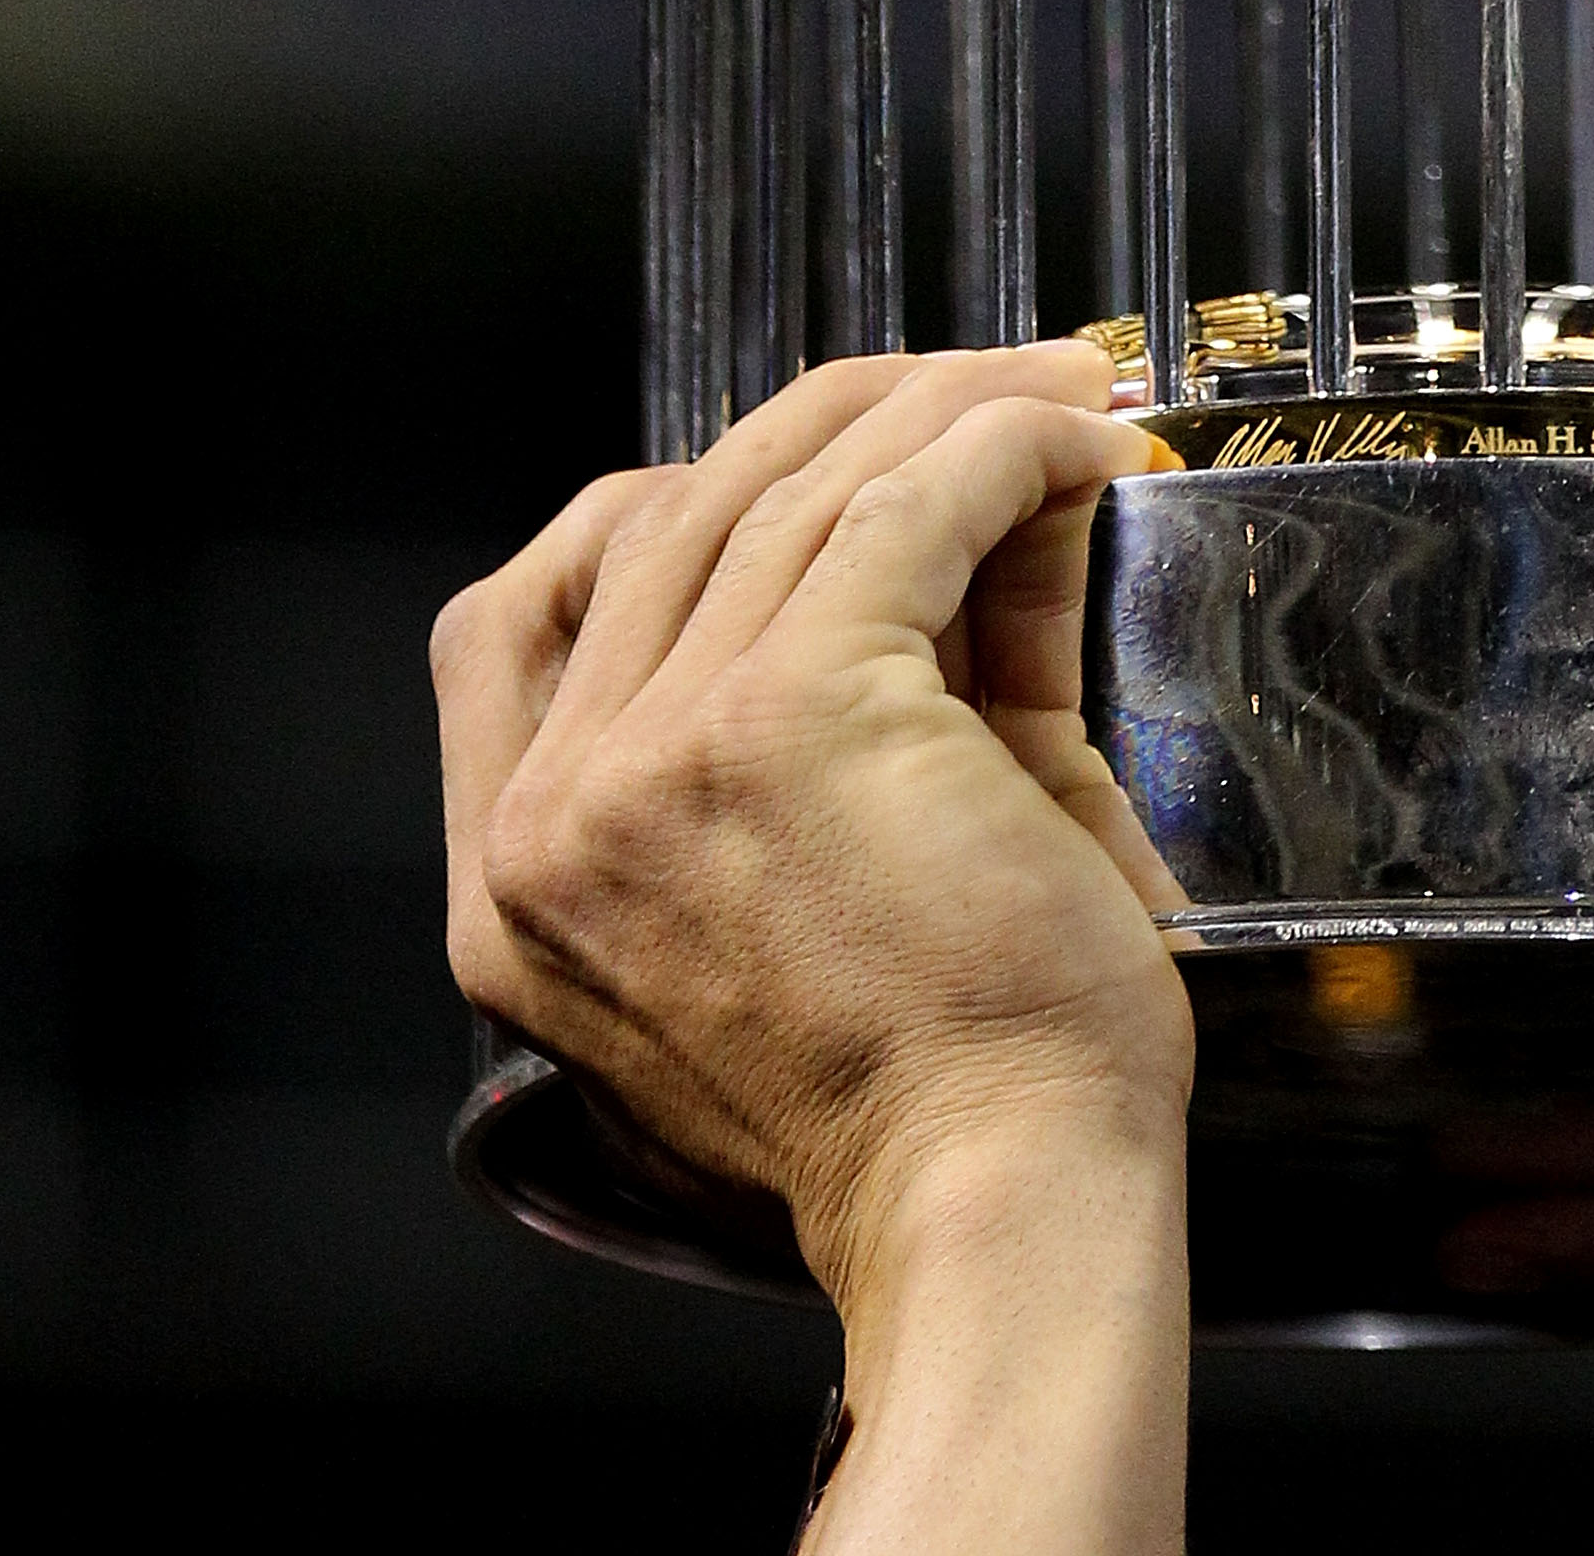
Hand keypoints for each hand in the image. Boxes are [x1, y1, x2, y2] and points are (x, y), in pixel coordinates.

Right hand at [434, 348, 1192, 1555]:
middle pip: (671, 516)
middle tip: (982, 391)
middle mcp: (551, 821)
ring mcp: (650, 762)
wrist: (1007, 1203)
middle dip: (838, 428)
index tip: (810, 471)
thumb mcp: (838, 862)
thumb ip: (865, 679)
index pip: (518, 617)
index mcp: (515, 888)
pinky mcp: (781, 719)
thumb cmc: (954, 1073)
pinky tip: (1078, 444)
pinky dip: (998, 450)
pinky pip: (897, 508)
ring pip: (789, 490)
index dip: (664, 508)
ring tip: (1061, 399)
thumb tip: (980, 484)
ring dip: (942, 414)